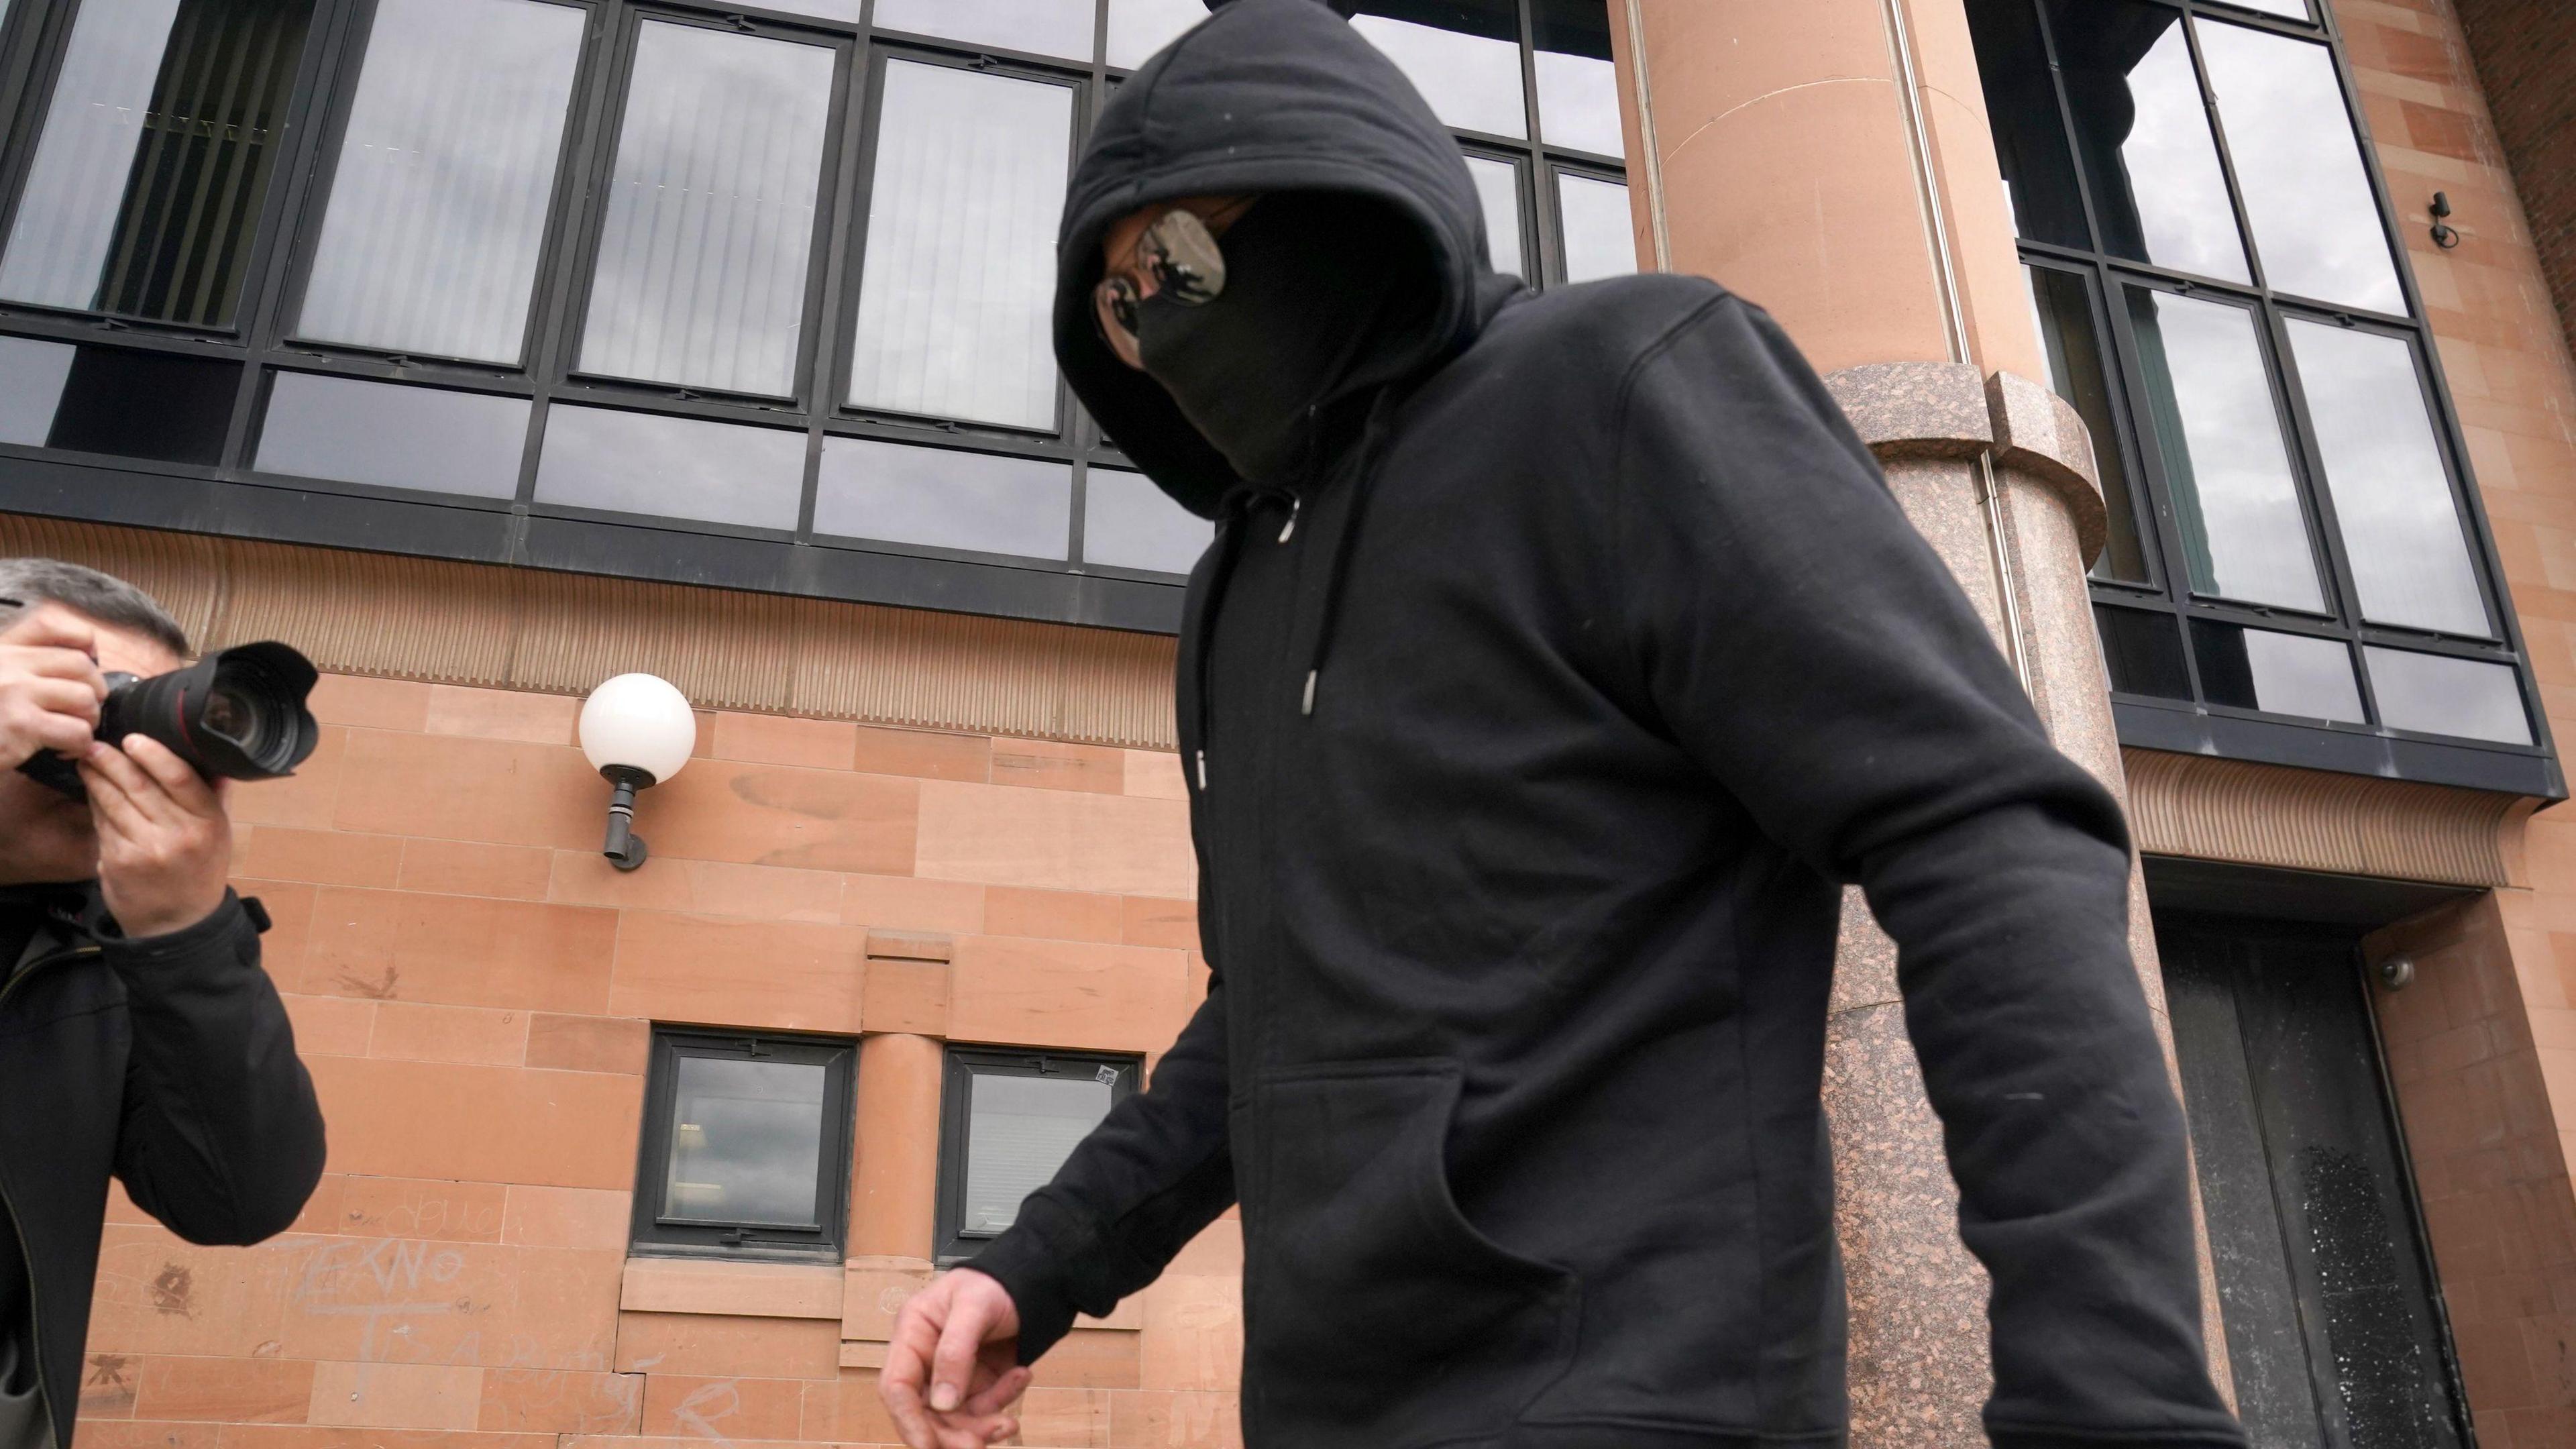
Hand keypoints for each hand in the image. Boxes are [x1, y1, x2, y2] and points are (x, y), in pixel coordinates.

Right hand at [0, 607, 105, 771]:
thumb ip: (25, 666)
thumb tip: (87, 660)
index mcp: (0, 650)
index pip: (49, 623)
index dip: (82, 640)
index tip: (88, 663)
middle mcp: (5, 663)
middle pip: (80, 664)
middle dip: (95, 690)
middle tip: (84, 711)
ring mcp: (13, 692)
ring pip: (84, 697)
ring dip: (89, 720)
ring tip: (72, 732)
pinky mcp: (21, 725)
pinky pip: (77, 731)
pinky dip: (79, 745)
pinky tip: (62, 751)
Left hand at [80, 735, 231, 938]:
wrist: (178, 925)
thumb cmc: (199, 874)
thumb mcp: (219, 836)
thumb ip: (213, 798)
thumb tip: (210, 757)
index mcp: (208, 823)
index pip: (181, 778)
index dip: (154, 754)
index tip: (134, 738)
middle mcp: (179, 835)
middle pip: (141, 785)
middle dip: (114, 760)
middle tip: (97, 742)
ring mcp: (146, 849)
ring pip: (115, 801)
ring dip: (97, 777)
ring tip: (87, 760)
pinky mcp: (118, 861)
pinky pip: (102, 823)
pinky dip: (95, 803)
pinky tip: (91, 790)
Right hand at [879, 1268, 1029, 1448]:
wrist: (1032, 1279)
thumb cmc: (994, 1283)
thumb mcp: (974, 1308)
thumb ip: (955, 1352)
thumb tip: (942, 1403)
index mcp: (912, 1335)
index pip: (896, 1386)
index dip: (907, 1421)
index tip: (927, 1447)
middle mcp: (926, 1360)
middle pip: (925, 1412)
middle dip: (951, 1434)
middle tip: (977, 1446)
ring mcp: (952, 1375)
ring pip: (955, 1418)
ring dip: (981, 1426)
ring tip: (1009, 1424)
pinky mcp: (977, 1383)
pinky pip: (984, 1407)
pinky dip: (1002, 1401)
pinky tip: (1021, 1376)